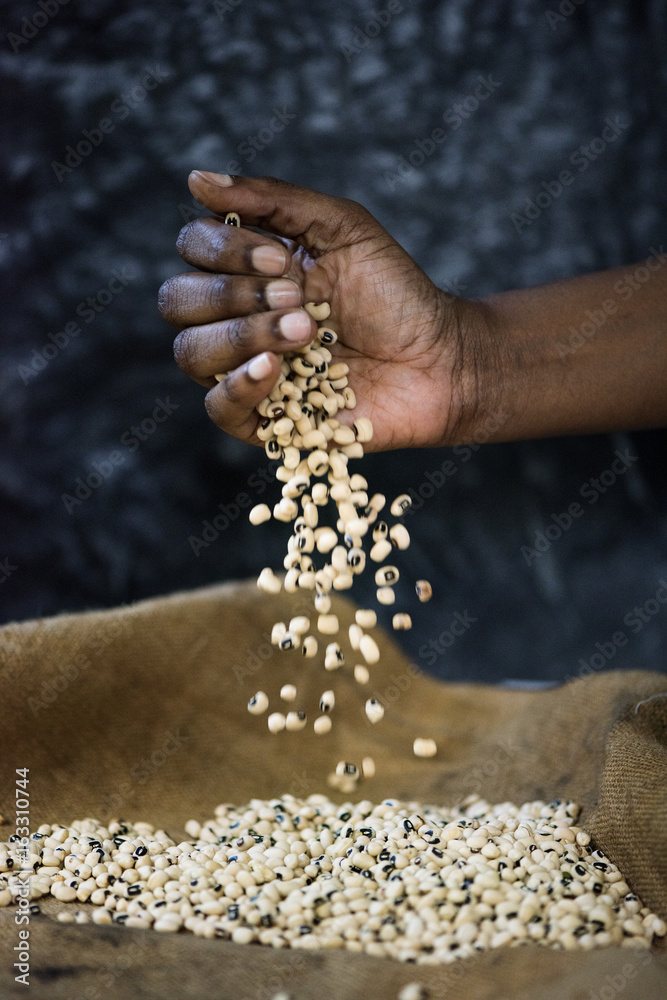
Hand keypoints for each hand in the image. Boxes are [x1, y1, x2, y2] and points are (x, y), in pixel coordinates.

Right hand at [158, 172, 484, 450]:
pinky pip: (217, 408)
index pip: (192, 250)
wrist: (440, 359)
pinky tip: (276, 367)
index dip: (225, 251)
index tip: (284, 261)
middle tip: (297, 297)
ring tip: (304, 332)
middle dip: (233, 293)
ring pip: (191, 352)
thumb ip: (272, 200)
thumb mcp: (342, 226)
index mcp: (248, 270)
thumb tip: (196, 179)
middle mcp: (237, 318)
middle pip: (178, 301)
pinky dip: (238, 384)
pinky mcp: (264, 420)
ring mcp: (246, 370)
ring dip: (242, 335)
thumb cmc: (396, 292)